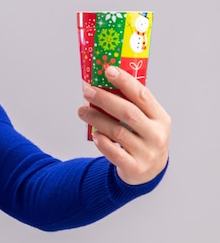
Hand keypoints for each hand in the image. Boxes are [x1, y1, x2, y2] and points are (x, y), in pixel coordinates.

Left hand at [77, 65, 170, 184]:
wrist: (149, 172)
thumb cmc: (142, 139)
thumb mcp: (145, 121)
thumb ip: (130, 105)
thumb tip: (101, 83)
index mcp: (160, 118)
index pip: (143, 95)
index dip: (125, 81)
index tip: (108, 70)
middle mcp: (157, 135)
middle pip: (128, 112)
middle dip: (105, 99)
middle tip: (87, 91)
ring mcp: (147, 153)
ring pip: (117, 131)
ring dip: (96, 119)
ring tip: (82, 111)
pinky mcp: (135, 167)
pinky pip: (115, 153)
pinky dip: (103, 142)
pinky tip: (95, 134)